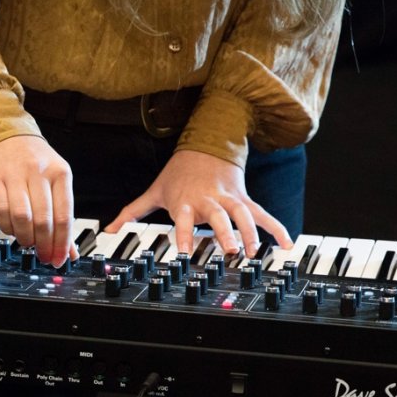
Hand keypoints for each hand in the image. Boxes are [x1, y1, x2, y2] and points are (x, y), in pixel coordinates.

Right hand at [0, 135, 75, 266]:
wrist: (5, 133)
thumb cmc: (34, 161)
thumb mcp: (55, 181)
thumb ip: (63, 216)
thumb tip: (71, 252)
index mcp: (61, 173)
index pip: (64, 216)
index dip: (62, 243)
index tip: (60, 260)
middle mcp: (39, 172)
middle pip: (44, 220)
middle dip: (44, 245)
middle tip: (43, 256)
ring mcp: (15, 174)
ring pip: (22, 217)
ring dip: (25, 237)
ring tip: (27, 243)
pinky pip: (2, 211)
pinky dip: (8, 227)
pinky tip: (12, 230)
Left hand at [103, 148, 292, 256]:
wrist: (206, 143)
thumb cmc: (178, 172)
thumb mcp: (153, 191)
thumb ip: (131, 213)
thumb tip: (108, 230)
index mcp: (185, 202)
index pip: (184, 221)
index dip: (185, 236)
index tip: (187, 254)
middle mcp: (208, 200)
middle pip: (218, 218)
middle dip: (225, 234)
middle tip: (232, 252)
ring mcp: (229, 198)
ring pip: (243, 215)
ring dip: (252, 233)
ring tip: (257, 252)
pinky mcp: (244, 197)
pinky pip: (262, 213)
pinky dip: (276, 227)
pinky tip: (287, 243)